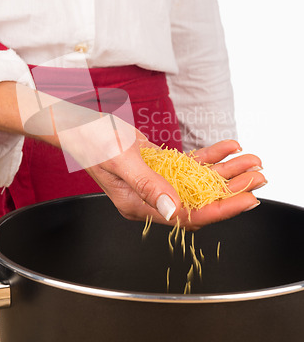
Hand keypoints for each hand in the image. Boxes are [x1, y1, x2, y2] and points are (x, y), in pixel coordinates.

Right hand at [84, 132, 264, 230]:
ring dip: (226, 172)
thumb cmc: (93, 141)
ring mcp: (156, 182)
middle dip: (231, 190)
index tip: (247, 199)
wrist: (81, 125)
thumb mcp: (120, 160)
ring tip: (252, 161)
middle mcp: (151, 198)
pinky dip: (210, 157)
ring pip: (199, 182)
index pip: (187, 215)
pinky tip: (228, 148)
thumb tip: (172, 209)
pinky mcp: (160, 167)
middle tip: (259, 178)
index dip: (220, 209)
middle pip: (199, 200)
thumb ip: (146, 184)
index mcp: (138, 205)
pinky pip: (190, 166)